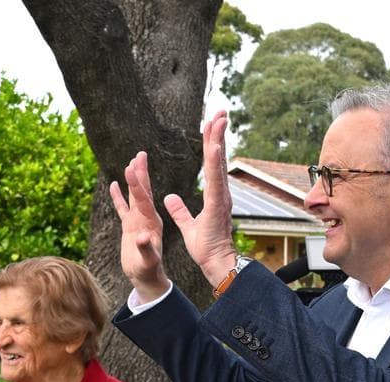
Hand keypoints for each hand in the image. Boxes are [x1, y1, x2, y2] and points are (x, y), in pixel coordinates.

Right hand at [110, 151, 170, 302]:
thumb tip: (141, 237)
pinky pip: (122, 208)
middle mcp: (147, 218)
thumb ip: (146, 248)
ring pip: (134, 196)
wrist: (146, 278)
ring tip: (131, 162)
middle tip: (140, 155)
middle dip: (140, 174)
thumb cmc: (148, 271)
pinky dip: (118, 196)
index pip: (144, 200)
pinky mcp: (130, 226)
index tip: (132, 168)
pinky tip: (114, 184)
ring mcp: (138, 221)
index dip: (137, 184)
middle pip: (142, 192)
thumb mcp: (148, 261)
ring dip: (133, 180)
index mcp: (152, 222)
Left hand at [161, 110, 237, 287]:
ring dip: (217, 140)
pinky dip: (215, 161)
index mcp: (214, 196)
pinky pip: (215, 179)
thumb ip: (179, 210)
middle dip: (218, 133)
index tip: (211, 125)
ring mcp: (220, 197)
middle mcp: (220, 193)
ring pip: (217, 163)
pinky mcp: (217, 205)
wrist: (215, 263)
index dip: (211, 144)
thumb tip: (169, 198)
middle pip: (217, 158)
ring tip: (218, 119)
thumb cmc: (205, 248)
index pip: (211, 164)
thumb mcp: (187, 225)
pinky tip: (214, 145)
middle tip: (220, 111)